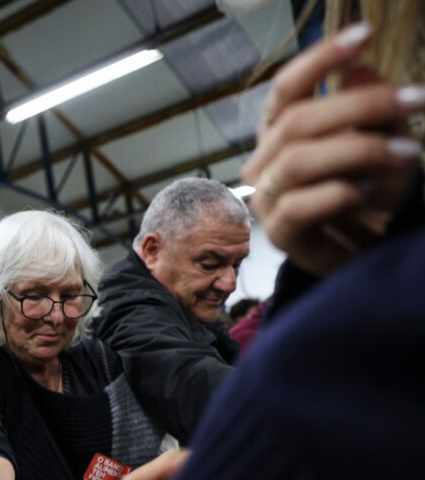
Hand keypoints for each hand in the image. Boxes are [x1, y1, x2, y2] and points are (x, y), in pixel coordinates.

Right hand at [240, 22, 423, 275]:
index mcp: (282, 131)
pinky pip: (299, 206)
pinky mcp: (280, 234)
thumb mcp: (383, 139)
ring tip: (408, 156)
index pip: (287, 88)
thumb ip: (370, 108)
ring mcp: (266, 198)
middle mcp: (265, 161)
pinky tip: (368, 190)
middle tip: (416, 100)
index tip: (364, 35)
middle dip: (361, 106)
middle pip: (297, 121)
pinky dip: (338, 193)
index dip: (320, 59)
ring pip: (297, 162)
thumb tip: (361, 71)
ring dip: (360, 152)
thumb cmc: (370, 191)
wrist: (369, 250)